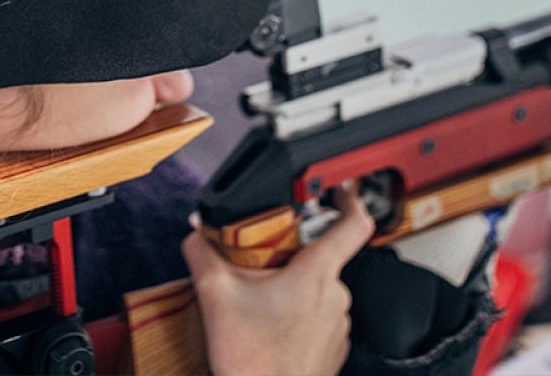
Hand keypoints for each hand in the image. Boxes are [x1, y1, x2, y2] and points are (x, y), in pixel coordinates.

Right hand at [182, 185, 376, 375]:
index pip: (354, 225)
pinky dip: (296, 314)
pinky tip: (268, 325)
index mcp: (317, 275)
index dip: (351, 199)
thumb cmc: (252, 363)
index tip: (341, 190)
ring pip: (318, 288)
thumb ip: (203, 253)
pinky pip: (318, 316)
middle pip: (322, 257)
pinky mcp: (333, 347)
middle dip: (291, 255)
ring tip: (259, 301)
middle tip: (261, 263)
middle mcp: (335, 297)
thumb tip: (196, 234)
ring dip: (292, 287)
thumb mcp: (215, 295)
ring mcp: (337, 324)